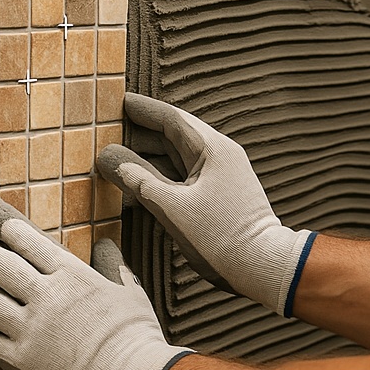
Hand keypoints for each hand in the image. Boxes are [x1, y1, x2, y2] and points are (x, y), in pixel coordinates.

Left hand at [0, 198, 192, 369]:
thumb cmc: (136, 336)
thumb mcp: (129, 292)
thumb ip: (112, 266)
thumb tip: (105, 245)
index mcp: (72, 275)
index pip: (30, 242)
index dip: (7, 229)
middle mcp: (46, 296)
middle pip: (1, 266)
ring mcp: (31, 328)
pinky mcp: (24, 359)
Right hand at [96, 93, 315, 315]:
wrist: (262, 267)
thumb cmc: (221, 236)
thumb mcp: (171, 206)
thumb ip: (138, 180)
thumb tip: (108, 158)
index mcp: (213, 149)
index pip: (172, 119)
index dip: (142, 110)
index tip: (118, 102)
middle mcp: (219, 157)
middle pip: (172, 138)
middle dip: (138, 137)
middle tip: (107, 136)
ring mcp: (220, 177)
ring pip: (175, 162)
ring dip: (146, 163)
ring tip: (115, 165)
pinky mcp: (219, 197)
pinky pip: (182, 181)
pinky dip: (159, 182)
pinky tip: (137, 193)